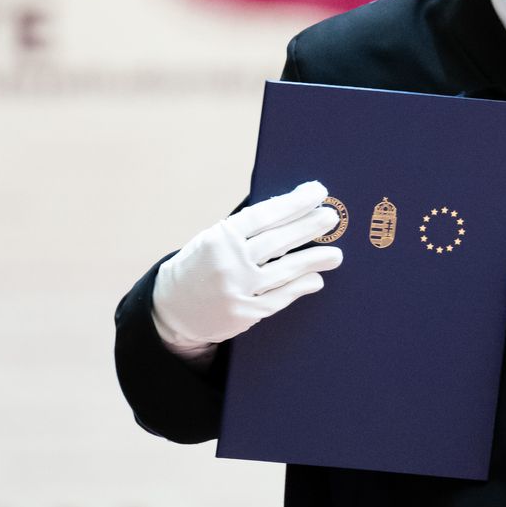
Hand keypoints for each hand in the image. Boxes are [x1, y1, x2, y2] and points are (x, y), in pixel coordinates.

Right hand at [150, 180, 344, 347]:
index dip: (294, 203)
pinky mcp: (243, 314)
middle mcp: (228, 262)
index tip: (317, 192)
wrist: (170, 307)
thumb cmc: (200, 265)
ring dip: (314, 260)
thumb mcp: (213, 239)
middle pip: (278, 241)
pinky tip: (315, 279)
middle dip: (309, 227)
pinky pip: (279, 298)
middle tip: (332, 217)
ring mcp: (236, 290)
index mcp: (220, 237)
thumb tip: (289, 208)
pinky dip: (300, 287)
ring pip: (284, 271)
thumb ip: (245, 229)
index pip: (264, 215)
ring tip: (336, 253)